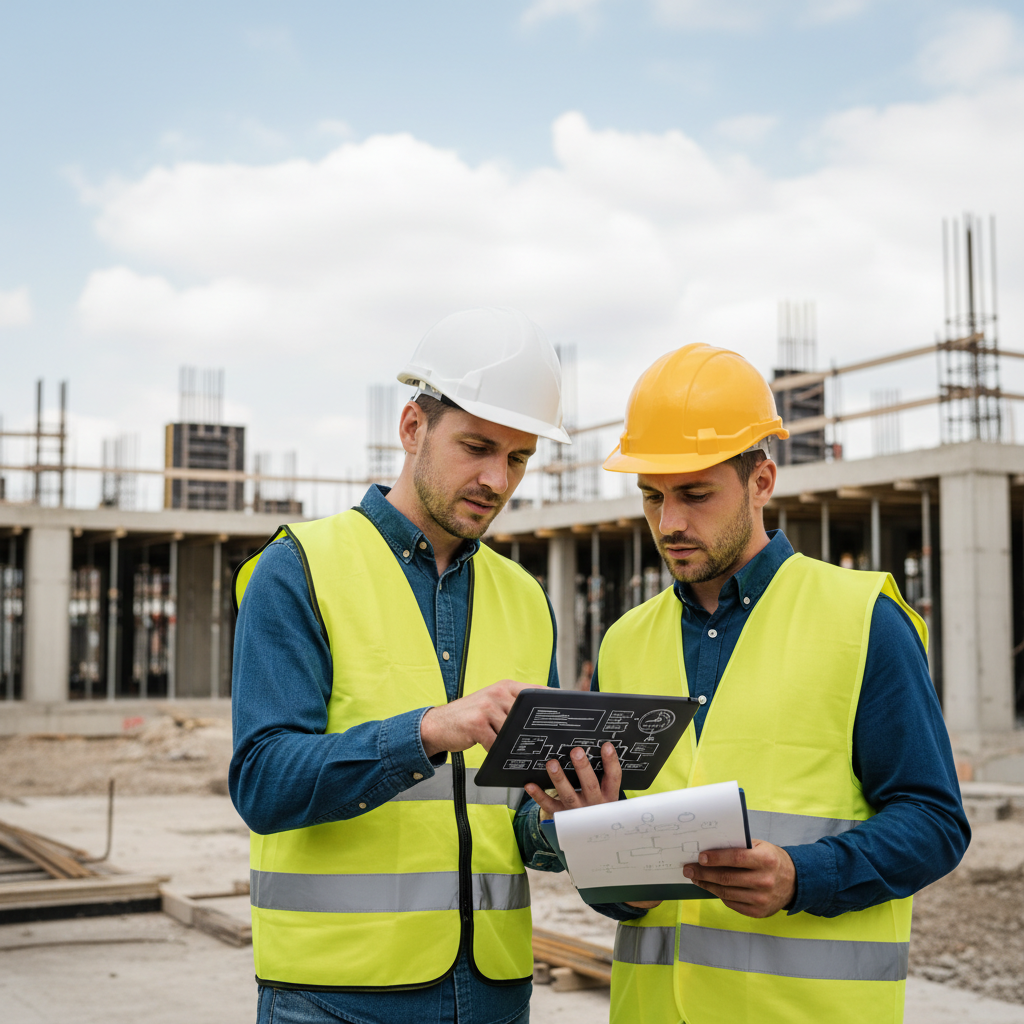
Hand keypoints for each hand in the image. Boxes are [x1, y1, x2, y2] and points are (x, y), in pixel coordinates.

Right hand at [420, 680, 543, 756]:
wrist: (437, 725)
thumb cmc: (469, 718)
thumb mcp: (492, 704)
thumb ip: (512, 707)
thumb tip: (540, 722)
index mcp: (504, 687)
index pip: (535, 691)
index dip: (552, 700)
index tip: (566, 711)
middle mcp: (497, 692)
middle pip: (526, 714)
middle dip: (534, 728)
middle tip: (547, 740)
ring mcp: (487, 707)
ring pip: (512, 731)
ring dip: (513, 744)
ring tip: (515, 751)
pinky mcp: (477, 724)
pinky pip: (496, 743)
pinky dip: (497, 751)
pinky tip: (495, 754)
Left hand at [524, 743, 622, 818]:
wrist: (594, 836)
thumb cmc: (600, 807)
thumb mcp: (608, 796)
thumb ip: (605, 777)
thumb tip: (600, 749)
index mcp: (608, 796)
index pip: (613, 778)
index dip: (610, 762)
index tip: (606, 746)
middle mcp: (594, 804)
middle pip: (590, 785)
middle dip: (583, 768)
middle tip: (576, 751)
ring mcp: (577, 811)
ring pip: (568, 795)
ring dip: (559, 779)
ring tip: (552, 764)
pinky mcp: (563, 816)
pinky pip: (550, 806)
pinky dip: (539, 796)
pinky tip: (530, 785)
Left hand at [682, 839, 795, 917]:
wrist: (794, 882)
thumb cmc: (772, 860)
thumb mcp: (760, 847)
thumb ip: (739, 847)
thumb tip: (711, 848)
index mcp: (765, 860)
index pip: (735, 858)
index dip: (715, 858)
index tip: (700, 857)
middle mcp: (764, 881)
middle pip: (726, 878)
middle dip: (703, 873)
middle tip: (689, 869)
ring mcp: (761, 899)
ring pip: (726, 892)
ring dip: (707, 885)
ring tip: (695, 878)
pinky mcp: (758, 912)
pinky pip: (732, 903)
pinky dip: (719, 895)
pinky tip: (711, 887)